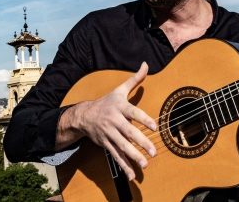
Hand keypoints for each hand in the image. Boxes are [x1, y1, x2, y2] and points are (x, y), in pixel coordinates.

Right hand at [63, 62, 156, 179]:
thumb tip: (146, 64)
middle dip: (141, 142)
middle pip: (128, 132)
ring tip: (145, 164)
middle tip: (153, 151)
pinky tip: (132, 174)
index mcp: (119, 107)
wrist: (84, 116)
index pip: (133, 113)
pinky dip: (124, 166)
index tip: (155, 127)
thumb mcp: (119, 90)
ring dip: (133, 156)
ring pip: (122, 147)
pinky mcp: (106, 144)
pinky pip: (115, 156)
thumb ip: (135, 79)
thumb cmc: (106, 102)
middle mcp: (114, 121)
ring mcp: (109, 134)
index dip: (144, 119)